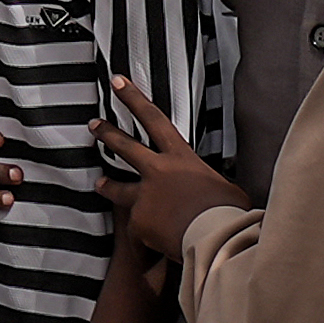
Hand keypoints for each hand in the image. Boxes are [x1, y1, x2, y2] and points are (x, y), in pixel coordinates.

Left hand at [91, 75, 247, 260]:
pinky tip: (154, 241)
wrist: (218, 239)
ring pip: (118, 188)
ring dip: (108, 186)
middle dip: (107, 133)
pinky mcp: (139, 221)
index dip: (134, 99)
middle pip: (124, 147)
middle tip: (93, 124)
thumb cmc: (230, 215)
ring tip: (100, 184)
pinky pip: (139, 227)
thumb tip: (211, 191)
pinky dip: (146, 232)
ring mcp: (144, 196)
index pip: (155, 120)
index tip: (117, 82)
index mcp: (182, 160)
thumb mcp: (226, 189)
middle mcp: (157, 172)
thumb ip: (209, 183)